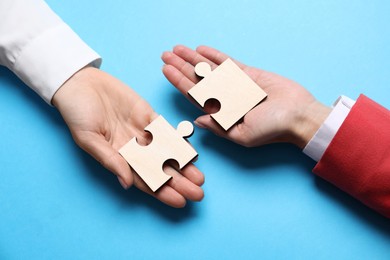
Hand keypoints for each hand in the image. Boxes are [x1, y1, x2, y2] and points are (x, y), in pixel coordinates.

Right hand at [52, 67, 203, 206]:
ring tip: (200, 178)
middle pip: (160, 169)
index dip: (162, 192)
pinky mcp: (147, 114)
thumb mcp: (89, 139)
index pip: (144, 180)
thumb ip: (110, 160)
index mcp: (118, 157)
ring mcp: (142, 131)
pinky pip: (166, 130)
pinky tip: (191, 152)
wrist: (80, 83)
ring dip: (183, 165)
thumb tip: (127, 184)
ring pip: (167, 152)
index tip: (180, 201)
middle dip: (179, 182)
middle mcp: (133, 147)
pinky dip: (179, 141)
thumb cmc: (77, 113)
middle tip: (198, 194)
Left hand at [162, 45, 330, 148]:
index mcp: (221, 113)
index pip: (194, 95)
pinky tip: (201, 50)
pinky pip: (227, 63)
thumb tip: (197, 121)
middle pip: (197, 79)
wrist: (298, 115)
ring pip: (209, 69)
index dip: (178, 82)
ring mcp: (235, 84)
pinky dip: (214, 55)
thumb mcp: (242, 135)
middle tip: (165, 54)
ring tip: (178, 48)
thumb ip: (219, 128)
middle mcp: (224, 98)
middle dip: (180, 66)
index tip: (166, 70)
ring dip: (193, 58)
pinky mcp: (247, 74)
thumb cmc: (272, 130)